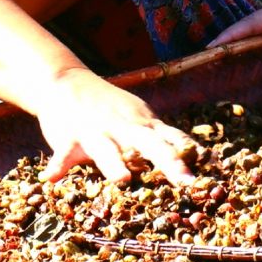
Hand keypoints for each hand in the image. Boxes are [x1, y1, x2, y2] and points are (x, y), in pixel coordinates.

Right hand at [36, 68, 199, 185]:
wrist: (64, 81)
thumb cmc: (109, 107)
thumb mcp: (138, 117)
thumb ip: (162, 136)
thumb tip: (197, 152)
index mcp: (141, 124)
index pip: (170, 138)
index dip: (189, 154)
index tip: (210, 170)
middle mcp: (122, 127)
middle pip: (149, 144)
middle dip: (168, 161)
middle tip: (186, 180)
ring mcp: (95, 131)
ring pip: (106, 149)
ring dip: (113, 163)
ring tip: (122, 179)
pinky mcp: (68, 137)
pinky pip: (63, 154)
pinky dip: (58, 165)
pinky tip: (51, 178)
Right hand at [210, 0, 261, 66]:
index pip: (249, 26)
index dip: (228, 38)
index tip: (208, 50)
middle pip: (248, 29)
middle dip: (228, 44)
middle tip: (208, 63)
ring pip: (257, 32)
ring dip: (241, 45)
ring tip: (224, 64)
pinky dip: (258, 43)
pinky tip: (255, 56)